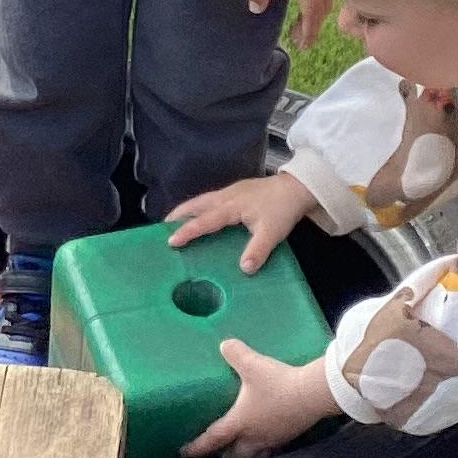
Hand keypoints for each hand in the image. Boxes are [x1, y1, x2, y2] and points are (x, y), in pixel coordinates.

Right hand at [166, 171, 317, 274]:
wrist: (297, 188)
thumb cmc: (283, 209)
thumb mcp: (272, 233)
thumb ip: (257, 251)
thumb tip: (244, 269)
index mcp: (231, 206)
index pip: (204, 221)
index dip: (187, 231)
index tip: (170, 241)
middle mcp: (225, 197)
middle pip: (195, 205)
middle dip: (177, 215)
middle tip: (161, 227)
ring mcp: (230, 192)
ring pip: (201, 200)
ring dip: (186, 210)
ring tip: (173, 222)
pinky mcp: (236, 193)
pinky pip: (209, 200)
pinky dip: (198, 208)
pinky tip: (200, 216)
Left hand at [178, 343, 336, 457]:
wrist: (313, 394)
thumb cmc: (279, 383)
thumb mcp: (253, 364)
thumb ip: (236, 353)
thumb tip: (224, 345)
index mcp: (239, 423)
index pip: (213, 439)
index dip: (196, 447)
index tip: (185, 452)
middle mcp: (254, 437)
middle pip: (235, 457)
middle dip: (225, 456)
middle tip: (218, 449)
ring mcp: (273, 439)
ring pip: (254, 456)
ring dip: (246, 455)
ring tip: (242, 448)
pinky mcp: (289, 436)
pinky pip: (272, 448)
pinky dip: (266, 447)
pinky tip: (269, 436)